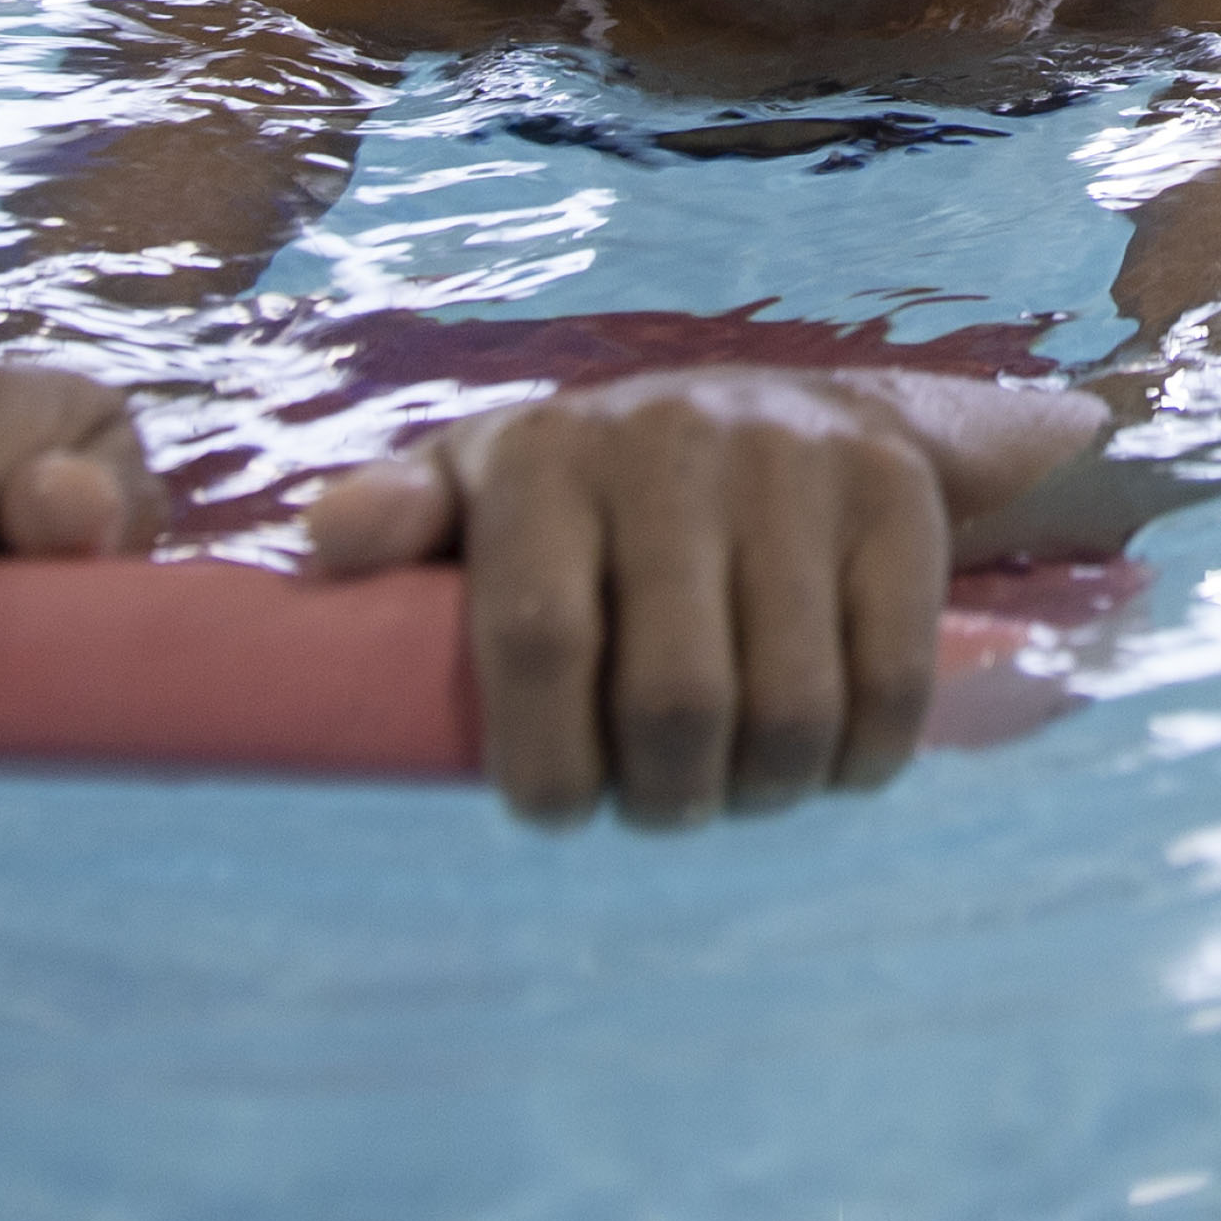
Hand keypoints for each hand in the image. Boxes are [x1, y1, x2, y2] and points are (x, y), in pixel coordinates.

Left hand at [298, 369, 1110, 830]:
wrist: (807, 408)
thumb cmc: (606, 488)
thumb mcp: (492, 484)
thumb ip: (408, 516)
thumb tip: (326, 540)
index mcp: (548, 454)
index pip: (539, 638)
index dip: (546, 764)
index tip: (556, 812)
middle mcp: (671, 443)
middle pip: (674, 700)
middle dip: (663, 797)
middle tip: (659, 806)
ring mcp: (794, 465)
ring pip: (790, 710)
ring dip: (763, 793)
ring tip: (739, 790)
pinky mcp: (894, 496)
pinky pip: (890, 685)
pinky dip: (860, 762)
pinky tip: (828, 762)